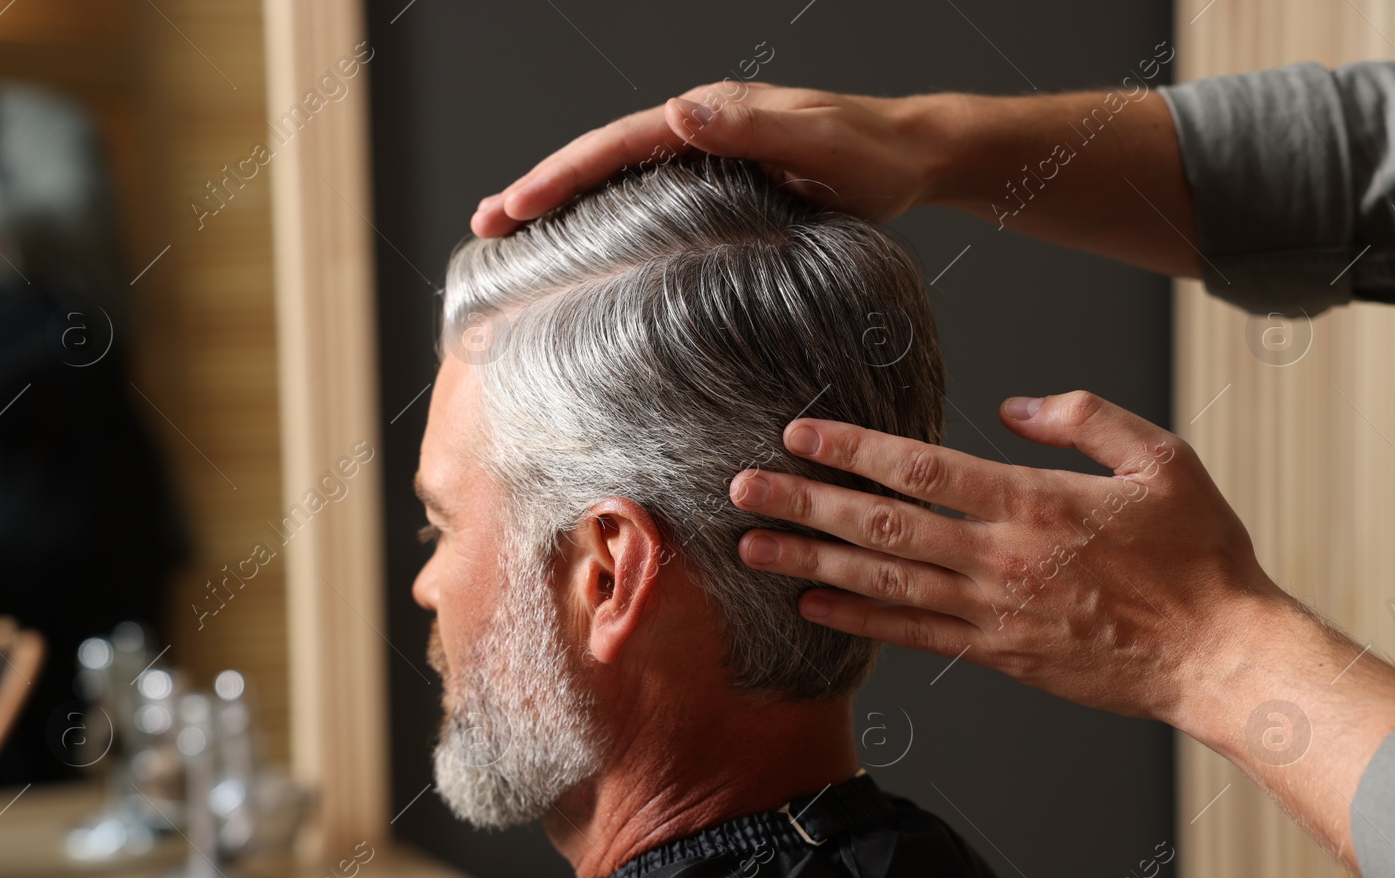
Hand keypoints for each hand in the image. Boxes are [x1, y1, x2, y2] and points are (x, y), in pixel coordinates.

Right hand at [471, 83, 947, 236]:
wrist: (911, 154)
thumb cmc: (873, 153)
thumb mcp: (818, 139)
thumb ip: (752, 126)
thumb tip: (678, 112)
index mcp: (710, 117)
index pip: (616, 145)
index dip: (559, 176)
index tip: (512, 208)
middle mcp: (698, 129)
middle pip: (600, 159)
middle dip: (539, 191)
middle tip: (483, 229)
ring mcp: (705, 155)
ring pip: (616, 179)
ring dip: (563, 206)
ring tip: (511, 239)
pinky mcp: (718, 181)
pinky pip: (645, 197)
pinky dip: (605, 217)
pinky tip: (585, 248)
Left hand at [728, 390, 1283, 724]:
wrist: (1222, 656)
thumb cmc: (1200, 557)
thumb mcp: (1161, 459)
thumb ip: (1084, 419)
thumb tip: (1014, 404)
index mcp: (1033, 502)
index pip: (920, 467)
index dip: (852, 448)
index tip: (798, 433)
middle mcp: (999, 558)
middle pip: (881, 524)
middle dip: (804, 503)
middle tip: (740, 488)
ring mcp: (993, 611)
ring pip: (882, 581)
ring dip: (811, 560)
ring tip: (752, 546)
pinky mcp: (997, 655)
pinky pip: (913, 634)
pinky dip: (857, 619)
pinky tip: (811, 602)